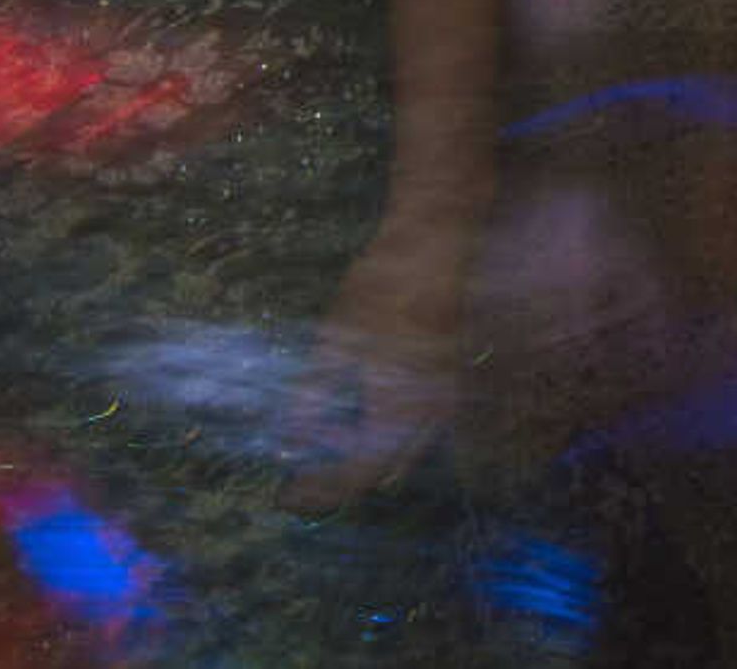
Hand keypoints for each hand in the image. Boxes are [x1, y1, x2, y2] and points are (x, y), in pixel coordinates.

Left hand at [284, 204, 473, 507]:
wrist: (437, 241)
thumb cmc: (383, 288)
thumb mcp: (334, 343)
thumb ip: (312, 399)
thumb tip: (289, 446)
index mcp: (400, 410)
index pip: (357, 473)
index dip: (320, 489)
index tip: (287, 494)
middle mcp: (429, 414)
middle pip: (383, 470)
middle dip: (340, 482)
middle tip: (300, 481)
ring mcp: (445, 396)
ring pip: (405, 452)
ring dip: (364, 460)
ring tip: (323, 455)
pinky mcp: (448, 378)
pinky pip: (419, 430)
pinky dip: (386, 438)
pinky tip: (358, 422)